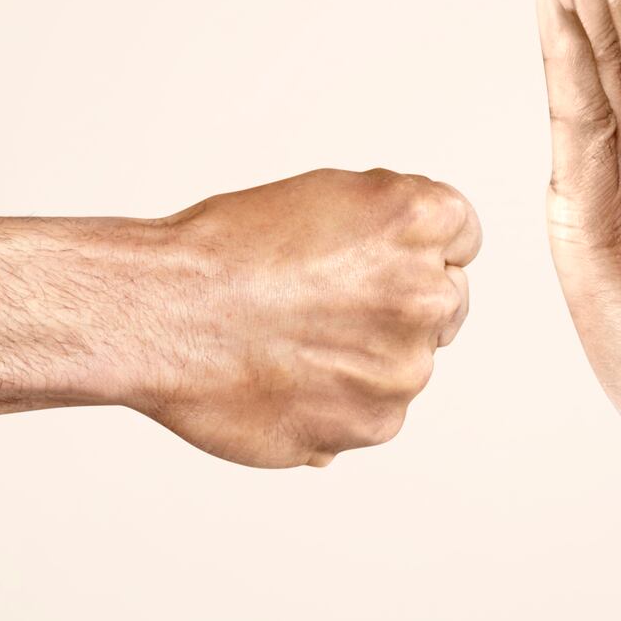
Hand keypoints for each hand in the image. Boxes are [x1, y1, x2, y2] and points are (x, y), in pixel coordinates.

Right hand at [131, 168, 479, 466]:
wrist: (159, 313)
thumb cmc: (224, 249)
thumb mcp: (325, 197)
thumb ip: (392, 232)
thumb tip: (429, 270)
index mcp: (420, 219)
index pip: (461, 238)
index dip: (412, 249)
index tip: (372, 259)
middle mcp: (427, 292)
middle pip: (444, 303)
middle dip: (398, 306)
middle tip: (324, 304)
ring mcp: (405, 366)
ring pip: (406, 365)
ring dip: (364, 361)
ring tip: (290, 342)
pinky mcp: (376, 423)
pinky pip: (375, 413)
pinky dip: (337, 404)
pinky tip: (286, 379)